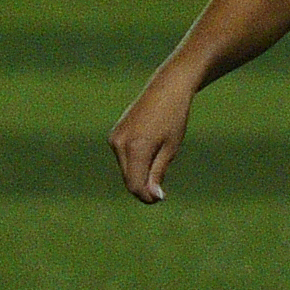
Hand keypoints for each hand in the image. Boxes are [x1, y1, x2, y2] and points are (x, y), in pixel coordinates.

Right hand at [109, 70, 196, 202]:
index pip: (135, 185)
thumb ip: (158, 173)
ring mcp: (114, 138)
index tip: (160, 199)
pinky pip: (124, 158)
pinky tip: (152, 150)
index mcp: (135, 148)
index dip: (147, 196)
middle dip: (144, 187)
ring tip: (160, 158)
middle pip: (129, 179)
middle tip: (162, 185)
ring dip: (140, 174)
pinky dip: (136, 163)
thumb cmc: (174, 118)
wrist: (166, 90)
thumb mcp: (170, 149)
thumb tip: (152, 197)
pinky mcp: (115, 135)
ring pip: (126, 169)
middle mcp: (119, 143)